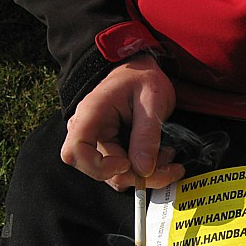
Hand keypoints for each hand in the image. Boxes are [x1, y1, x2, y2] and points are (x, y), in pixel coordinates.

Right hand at [61, 53, 183, 190]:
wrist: (140, 69)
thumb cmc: (142, 77)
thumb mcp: (152, 100)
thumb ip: (147, 134)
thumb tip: (143, 171)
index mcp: (91, 115)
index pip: (75, 152)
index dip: (99, 167)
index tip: (127, 163)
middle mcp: (88, 132)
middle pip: (101, 172)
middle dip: (138, 176)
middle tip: (170, 166)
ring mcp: (97, 142)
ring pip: (116, 176)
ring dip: (146, 175)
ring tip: (169, 155)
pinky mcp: (110, 149)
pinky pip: (124, 171)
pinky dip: (145, 170)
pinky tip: (161, 157)